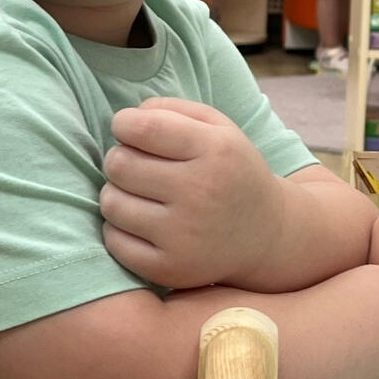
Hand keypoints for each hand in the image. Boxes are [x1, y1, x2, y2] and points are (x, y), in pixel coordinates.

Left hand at [100, 98, 279, 289]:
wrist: (267, 235)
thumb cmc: (232, 173)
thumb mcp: (221, 129)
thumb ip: (174, 110)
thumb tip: (128, 117)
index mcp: (216, 151)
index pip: (144, 128)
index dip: (123, 123)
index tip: (127, 128)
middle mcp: (200, 193)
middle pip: (120, 164)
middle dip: (120, 159)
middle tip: (137, 165)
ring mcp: (184, 235)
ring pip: (111, 203)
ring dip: (117, 194)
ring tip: (140, 194)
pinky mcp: (170, 268)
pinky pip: (114, 241)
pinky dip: (119, 230)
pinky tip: (142, 223)